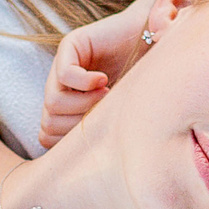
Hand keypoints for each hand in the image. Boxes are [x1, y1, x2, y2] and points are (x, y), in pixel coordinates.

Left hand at [37, 2, 150, 148]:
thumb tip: (84, 171)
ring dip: (85, 106)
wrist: (159, 38)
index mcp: (67, 106)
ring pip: (52, 103)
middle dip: (79, 126)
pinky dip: (87, 84)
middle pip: (48, 125)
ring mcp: (62, 65)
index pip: (48, 137)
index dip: (71, 142)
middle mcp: (60, 86)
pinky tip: (106, 80)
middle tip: (106, 113)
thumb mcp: (123, 116)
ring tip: (109, 96)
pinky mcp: (71, 45)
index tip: (100, 132)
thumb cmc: (147, 82)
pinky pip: (65, 76)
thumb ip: (102, 134)